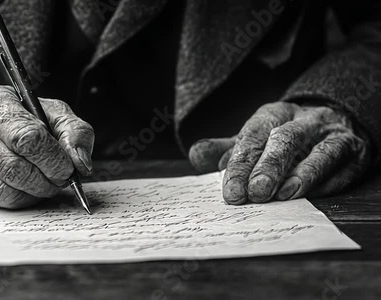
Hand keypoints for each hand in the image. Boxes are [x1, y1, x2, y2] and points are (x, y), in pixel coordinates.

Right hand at [0, 84, 93, 208]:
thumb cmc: (14, 120)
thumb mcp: (47, 112)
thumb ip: (73, 131)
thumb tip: (81, 163)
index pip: (28, 138)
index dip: (55, 159)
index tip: (69, 168)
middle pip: (18, 169)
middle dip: (49, 180)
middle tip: (60, 179)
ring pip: (8, 192)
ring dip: (36, 194)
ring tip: (43, 182)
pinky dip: (19, 201)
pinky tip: (22, 188)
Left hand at [189, 102, 371, 203]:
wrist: (332, 121)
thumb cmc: (283, 138)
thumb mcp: (252, 139)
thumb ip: (224, 150)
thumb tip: (195, 155)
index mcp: (272, 115)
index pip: (252, 137)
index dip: (240, 164)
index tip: (231, 192)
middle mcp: (302, 120)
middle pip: (284, 140)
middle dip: (268, 167)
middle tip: (254, 194)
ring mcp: (331, 133)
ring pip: (318, 151)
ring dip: (301, 174)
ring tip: (284, 195)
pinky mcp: (354, 149)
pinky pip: (341, 164)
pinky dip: (327, 181)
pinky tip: (312, 195)